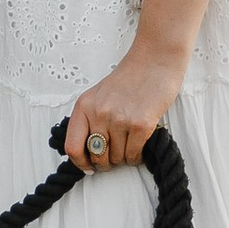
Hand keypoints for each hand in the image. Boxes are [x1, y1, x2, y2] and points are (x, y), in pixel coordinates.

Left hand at [61, 42, 184, 173]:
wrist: (155, 60)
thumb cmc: (130, 78)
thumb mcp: (99, 95)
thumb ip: (91, 119)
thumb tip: (88, 152)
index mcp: (84, 106)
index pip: (72, 146)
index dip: (81, 163)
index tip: (90, 167)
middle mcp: (99, 113)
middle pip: (97, 157)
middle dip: (107, 162)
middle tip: (116, 156)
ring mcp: (119, 119)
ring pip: (117, 158)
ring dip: (125, 158)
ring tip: (130, 145)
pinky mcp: (140, 125)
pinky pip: (133, 155)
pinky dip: (137, 157)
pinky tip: (140, 147)